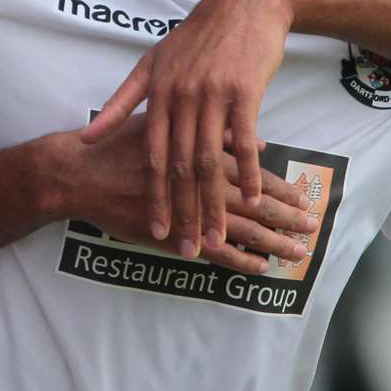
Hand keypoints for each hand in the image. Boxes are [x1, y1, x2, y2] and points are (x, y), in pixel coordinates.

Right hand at [44, 115, 317, 274]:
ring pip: (240, 227)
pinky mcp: (173, 232)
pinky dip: (239, 260)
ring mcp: (186, 208)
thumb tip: (251, 137)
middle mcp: (199, 179)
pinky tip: (261, 268)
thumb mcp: (164, 123)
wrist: (79, 172)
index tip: (302, 194)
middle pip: (253, 200)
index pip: (249, 169)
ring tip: (299, 251)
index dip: (276, 184)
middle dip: (285, 214)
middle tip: (312, 225)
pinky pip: (214, 252)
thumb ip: (209, 130)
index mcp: (199, 149)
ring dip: (273, 240)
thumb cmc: (117, 144)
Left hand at [84, 0, 293, 258]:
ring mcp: (213, 94)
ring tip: (213, 237)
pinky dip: (246, 172)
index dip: (153, 196)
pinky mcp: (245, 91)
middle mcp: (181, 96)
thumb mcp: (152, 62)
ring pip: (210, 160)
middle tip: (184, 249)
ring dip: (212, 203)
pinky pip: (245, 140)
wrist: (246, 3)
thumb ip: (122, 101)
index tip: (152, 230)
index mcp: (157, 91)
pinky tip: (248, 199)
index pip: (152, 156)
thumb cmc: (198, 36)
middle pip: (180, 166)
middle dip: (180, 212)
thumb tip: (86, 134)